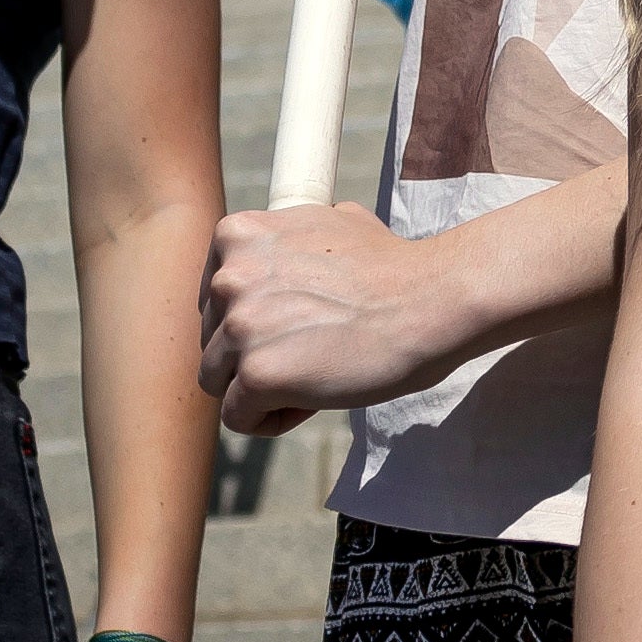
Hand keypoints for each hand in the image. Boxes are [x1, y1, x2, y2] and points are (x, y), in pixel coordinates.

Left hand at [200, 204, 457, 430]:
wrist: (429, 300)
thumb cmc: (391, 267)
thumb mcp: (328, 222)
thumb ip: (284, 241)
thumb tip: (278, 255)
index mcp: (237, 236)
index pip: (212, 300)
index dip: (252, 320)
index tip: (296, 323)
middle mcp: (228, 277)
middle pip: (213, 341)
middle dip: (255, 354)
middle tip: (312, 351)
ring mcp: (239, 327)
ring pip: (219, 382)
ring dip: (261, 388)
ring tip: (313, 377)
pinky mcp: (257, 375)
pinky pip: (239, 417)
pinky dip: (271, 419)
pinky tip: (313, 400)